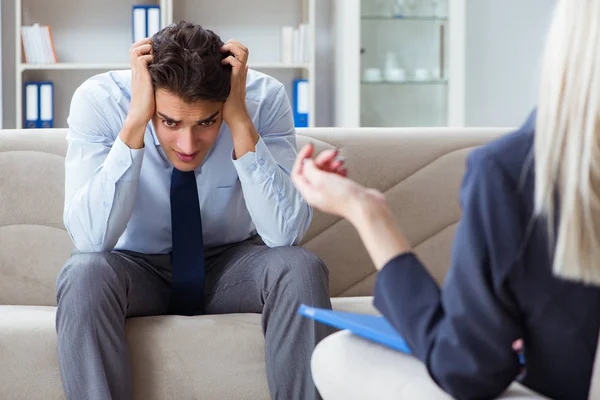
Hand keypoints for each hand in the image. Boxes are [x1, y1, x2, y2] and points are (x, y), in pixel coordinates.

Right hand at [127, 38, 154, 126]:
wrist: (140, 115)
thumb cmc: (148, 104)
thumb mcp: (153, 87)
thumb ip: (156, 77)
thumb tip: (170, 72)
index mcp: (137, 71)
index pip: (136, 50)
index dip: (146, 46)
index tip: (159, 48)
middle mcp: (135, 69)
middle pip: (135, 46)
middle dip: (147, 44)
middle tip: (160, 49)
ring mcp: (137, 72)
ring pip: (138, 49)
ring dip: (150, 50)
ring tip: (160, 57)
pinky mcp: (141, 75)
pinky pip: (144, 58)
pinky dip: (153, 58)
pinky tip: (161, 66)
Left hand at [221, 40, 249, 127]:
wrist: (236, 118)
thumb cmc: (231, 107)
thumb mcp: (229, 90)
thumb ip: (231, 80)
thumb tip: (232, 75)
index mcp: (240, 73)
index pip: (243, 52)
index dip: (233, 46)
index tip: (222, 50)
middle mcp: (242, 72)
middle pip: (244, 49)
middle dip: (233, 44)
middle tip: (222, 49)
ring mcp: (240, 75)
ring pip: (243, 52)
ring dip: (231, 48)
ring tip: (222, 53)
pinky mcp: (236, 80)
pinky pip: (236, 63)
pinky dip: (229, 59)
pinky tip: (221, 65)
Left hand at [292, 144, 411, 268]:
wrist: (366, 207)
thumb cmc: (344, 197)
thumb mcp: (321, 180)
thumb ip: (310, 170)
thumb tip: (306, 163)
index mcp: (310, 193)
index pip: (298, 174)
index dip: (302, 158)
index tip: (311, 147)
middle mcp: (319, 193)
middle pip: (313, 171)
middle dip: (322, 159)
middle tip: (332, 153)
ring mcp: (331, 192)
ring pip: (325, 172)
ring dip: (331, 163)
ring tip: (340, 161)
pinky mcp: (342, 191)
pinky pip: (336, 176)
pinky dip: (339, 170)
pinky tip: (344, 169)